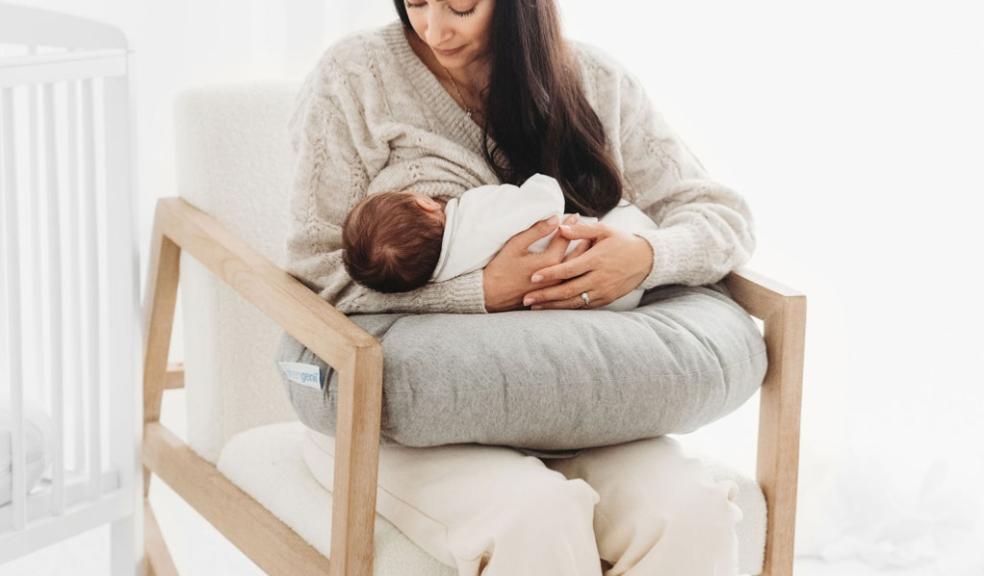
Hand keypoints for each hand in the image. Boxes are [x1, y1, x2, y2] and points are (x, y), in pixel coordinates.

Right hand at [482, 214, 586, 311]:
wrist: (491, 295)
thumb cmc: (501, 268)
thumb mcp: (516, 245)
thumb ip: (536, 231)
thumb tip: (554, 218)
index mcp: (550, 261)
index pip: (566, 238)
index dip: (571, 224)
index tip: (576, 215)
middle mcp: (558, 275)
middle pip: (578, 253)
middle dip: (585, 239)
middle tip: (592, 228)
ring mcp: (557, 286)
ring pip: (577, 267)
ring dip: (585, 253)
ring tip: (591, 242)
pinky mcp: (554, 293)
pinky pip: (571, 278)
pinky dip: (578, 268)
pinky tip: (581, 262)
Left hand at [522, 221, 653, 309]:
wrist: (646, 259)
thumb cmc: (621, 241)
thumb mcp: (604, 230)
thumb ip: (581, 230)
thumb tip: (559, 227)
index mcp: (596, 259)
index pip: (568, 269)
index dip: (550, 274)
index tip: (532, 277)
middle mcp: (599, 278)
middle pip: (568, 290)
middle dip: (545, 295)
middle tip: (526, 299)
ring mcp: (603, 291)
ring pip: (574, 302)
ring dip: (553, 306)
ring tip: (535, 307)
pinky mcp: (606, 299)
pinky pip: (584, 306)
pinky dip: (568, 309)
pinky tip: (553, 309)